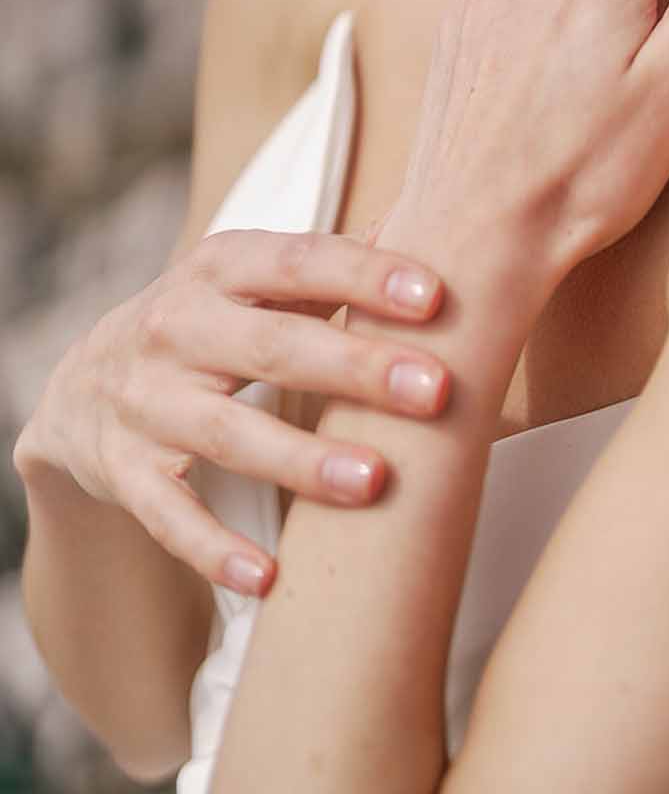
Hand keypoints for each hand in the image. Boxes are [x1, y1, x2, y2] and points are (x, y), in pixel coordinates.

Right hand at [13, 227, 454, 596]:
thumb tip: (441, 238)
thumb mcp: (252, 276)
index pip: (298, 261)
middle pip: (274, 347)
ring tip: (375, 481)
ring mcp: (146, 403)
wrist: (81, 385)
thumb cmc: (209, 320)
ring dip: (302, 460)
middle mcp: (176, 327)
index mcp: (219, 266)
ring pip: (229, 433)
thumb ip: (333, 265)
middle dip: (356, 368)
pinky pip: (169, 516)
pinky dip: (213, 549)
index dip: (364, 275)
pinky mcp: (124, 473)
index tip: (434, 296)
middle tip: (434, 391)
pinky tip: (270, 576)